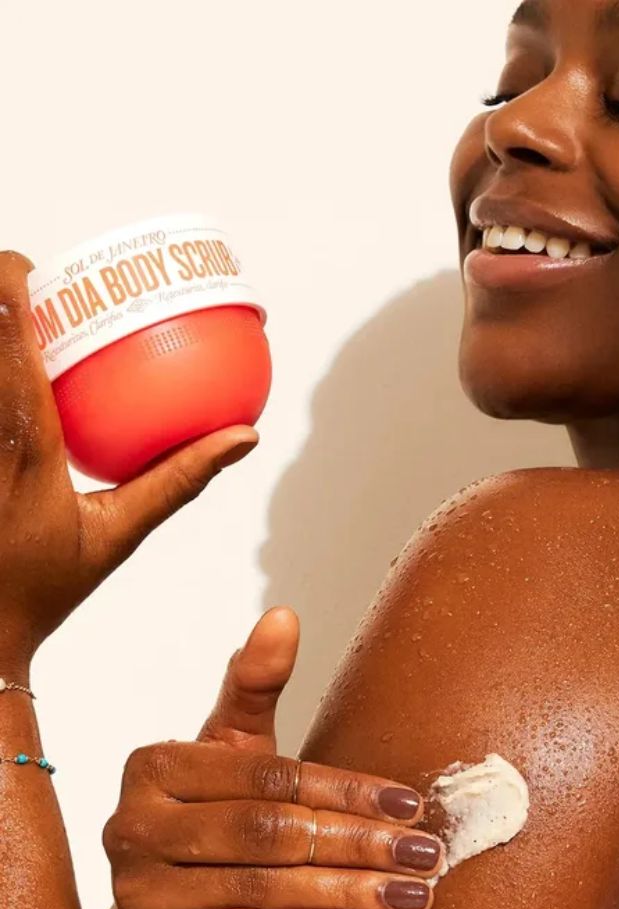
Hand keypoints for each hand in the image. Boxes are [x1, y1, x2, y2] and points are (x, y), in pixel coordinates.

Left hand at [0, 251, 258, 676]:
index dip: (9, 287)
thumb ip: (180, 479)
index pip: (11, 345)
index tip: (26, 264)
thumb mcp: (119, 532)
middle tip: (21, 290)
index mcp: (25, 448)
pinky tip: (5, 377)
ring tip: (12, 329)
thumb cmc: (45, 583)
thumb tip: (243, 437)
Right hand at [103, 609, 439, 908]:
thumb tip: (283, 614)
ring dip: (347, 890)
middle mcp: (136, 823)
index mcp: (156, 764)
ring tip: (410, 895)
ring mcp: (140, 888)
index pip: (270, 774)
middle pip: (272, 829)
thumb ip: (253, 686)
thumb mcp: (227, 749)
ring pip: (264, 883)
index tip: (411, 803)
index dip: (347, 789)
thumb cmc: (207, 815)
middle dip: (359, 843)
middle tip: (425, 855)